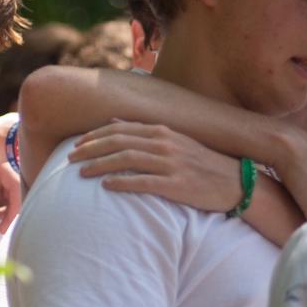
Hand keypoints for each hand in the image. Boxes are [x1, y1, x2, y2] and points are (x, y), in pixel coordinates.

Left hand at [69, 121, 240, 211]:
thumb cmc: (201, 163)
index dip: (94, 136)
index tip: (76, 144)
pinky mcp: (177, 184)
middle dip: (90, 149)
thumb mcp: (174, 140)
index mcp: (162, 131)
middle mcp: (165, 144)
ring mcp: (171, 164)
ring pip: (127, 160)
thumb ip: (143, 131)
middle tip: (69, 158)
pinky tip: (106, 186)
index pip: (120, 129)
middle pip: (118, 142)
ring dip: (100, 165)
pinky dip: (123, 182)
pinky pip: (144, 182)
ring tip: (80, 173)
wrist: (237, 183)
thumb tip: (113, 121)